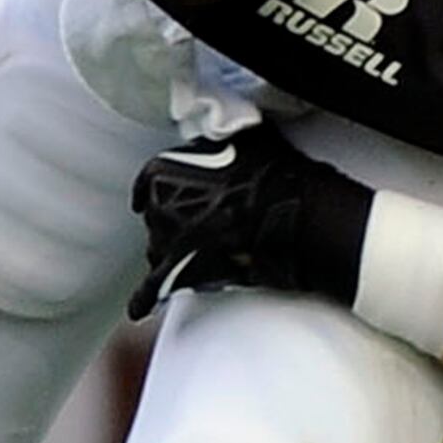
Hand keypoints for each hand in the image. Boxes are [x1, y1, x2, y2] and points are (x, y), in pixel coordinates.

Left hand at [131, 130, 371, 318]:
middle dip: (175, 221)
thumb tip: (222, 138)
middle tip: (203, 223)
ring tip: (200, 254)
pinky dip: (147, 297)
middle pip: (157, 217)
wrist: (298, 220)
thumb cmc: (279, 180)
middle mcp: (159, 206)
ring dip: (173, 252)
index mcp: (166, 169)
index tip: (156, 194)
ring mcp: (168, 242)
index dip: (159, 188)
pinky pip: (152, 289)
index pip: (150, 179)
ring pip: (157, 250)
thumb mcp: (249, 141)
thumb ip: (222, 142)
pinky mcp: (181, 275)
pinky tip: (144, 304)